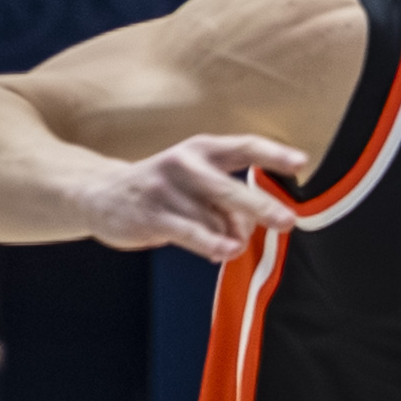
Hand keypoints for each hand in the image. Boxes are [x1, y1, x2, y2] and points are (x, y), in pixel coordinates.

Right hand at [77, 133, 314, 261]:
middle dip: (261, 207)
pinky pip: (192, 234)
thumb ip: (228, 202)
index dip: (273, 155)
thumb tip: (250, 230)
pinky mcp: (151, 215)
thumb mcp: (198, 182)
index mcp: (202, 149)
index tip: (301, 163)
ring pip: (215, 222)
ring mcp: (165, 190)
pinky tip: (225, 251)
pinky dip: (213, 245)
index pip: (243, 148)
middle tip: (287, 221)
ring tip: (225, 243)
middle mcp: (184, 164)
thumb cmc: (165, 189)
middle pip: (230, 189)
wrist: (99, 193)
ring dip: (229, 238)